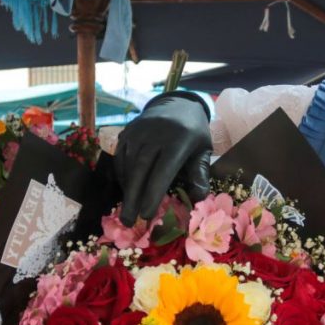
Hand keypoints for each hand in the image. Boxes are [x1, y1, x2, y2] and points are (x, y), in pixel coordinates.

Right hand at [114, 93, 211, 225]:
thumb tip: (198, 198)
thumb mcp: (203, 150)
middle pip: (140, 170)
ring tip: (126, 211)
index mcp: (178, 140)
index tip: (146, 215)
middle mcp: (155, 134)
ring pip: (127, 165)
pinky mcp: (127, 132)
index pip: (162, 171)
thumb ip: (200, 173)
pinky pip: (120, 157)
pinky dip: (122, 176)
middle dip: (133, 198)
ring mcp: (138, 132)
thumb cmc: (193, 133)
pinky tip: (127, 190)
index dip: (152, 194)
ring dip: (126, 190)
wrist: (178, 103)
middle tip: (128, 221)